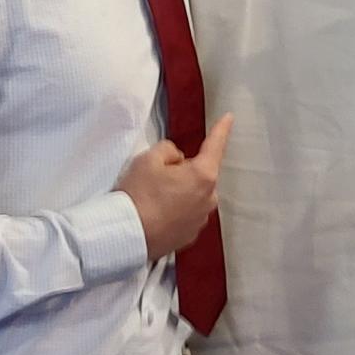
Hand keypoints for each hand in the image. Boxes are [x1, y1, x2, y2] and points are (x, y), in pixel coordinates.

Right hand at [116, 114, 233, 258]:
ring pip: (193, 195)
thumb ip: (169, 150)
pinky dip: (175, 211)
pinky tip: (156, 214)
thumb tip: (177, 160)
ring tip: (154, 199)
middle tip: (158, 176)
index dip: (221, 129)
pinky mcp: (189, 236)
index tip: (229, 118)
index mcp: (203, 176)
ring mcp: (200, 220)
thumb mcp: (149, 159)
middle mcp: (208, 199)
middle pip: (200, 174)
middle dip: (184, 171)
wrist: (125, 236)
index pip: (215, 145)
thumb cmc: (139, 195)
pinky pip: (186, 214)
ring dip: (180, 192)